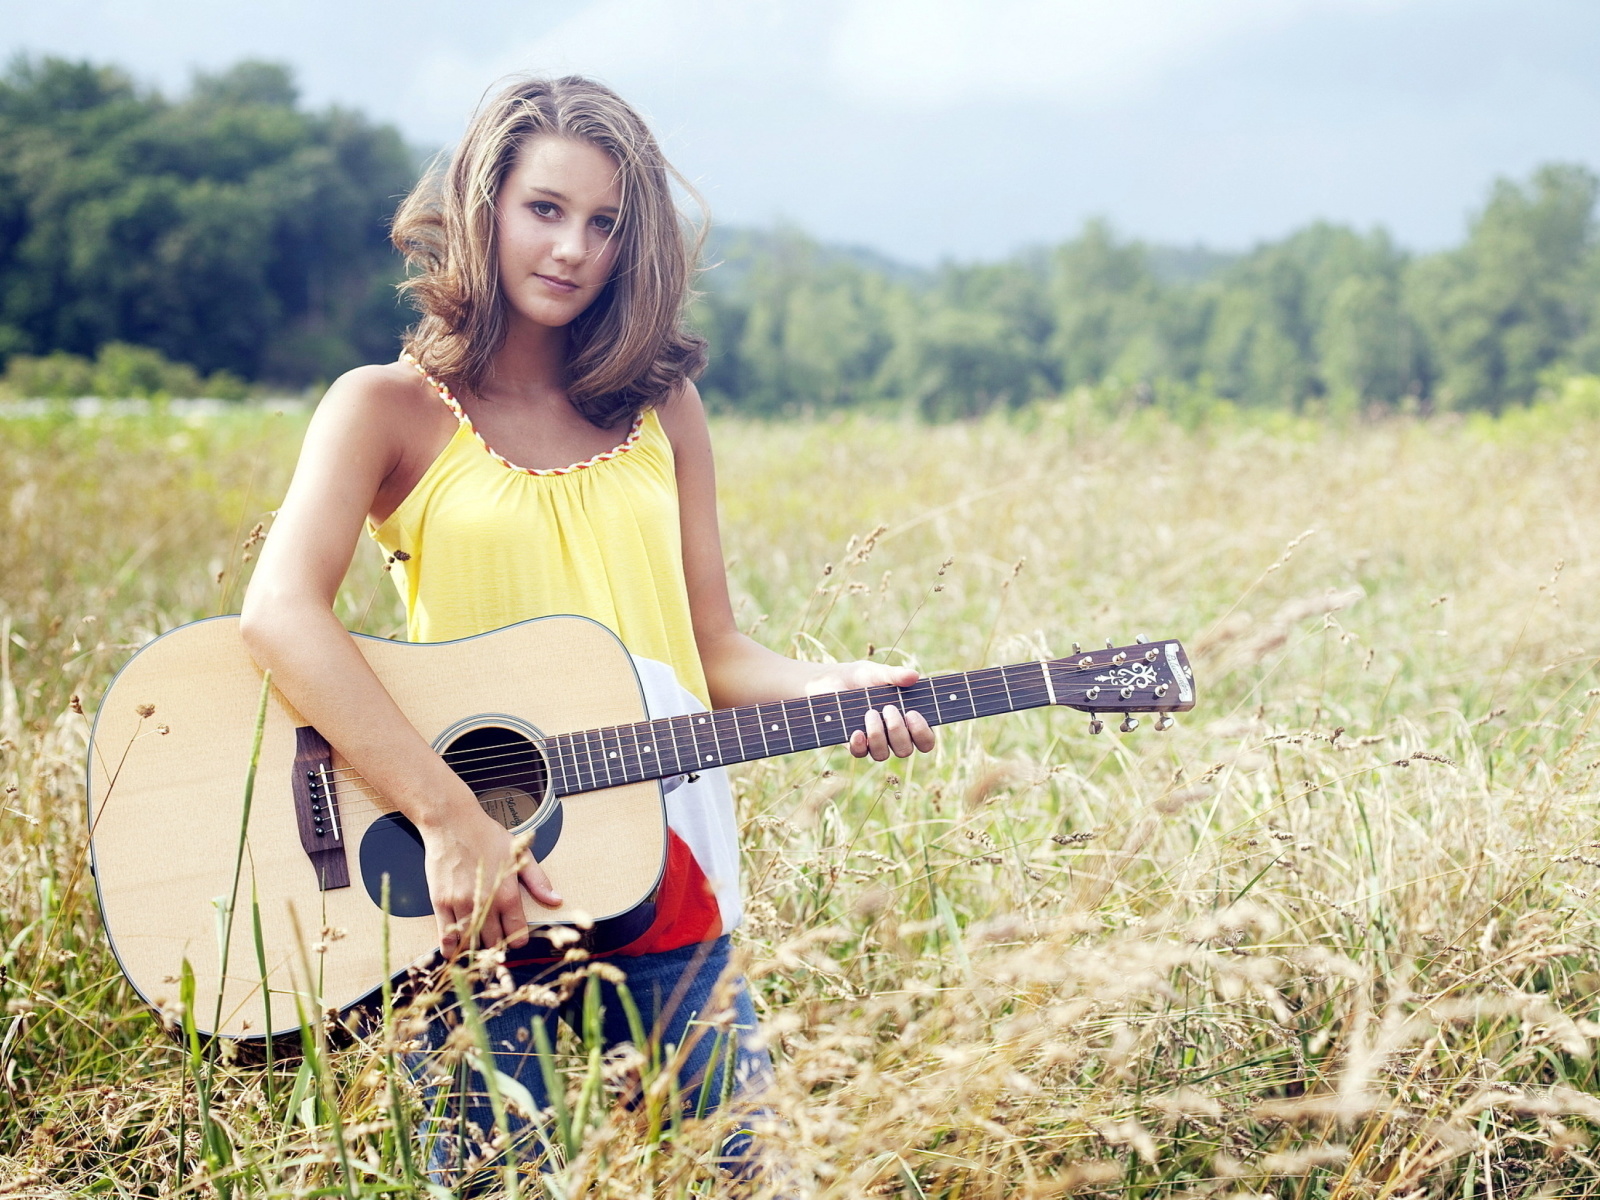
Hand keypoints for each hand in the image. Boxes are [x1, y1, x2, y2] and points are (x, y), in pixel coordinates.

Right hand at [420, 803, 562, 957]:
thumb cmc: (487, 835)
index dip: (518, 939)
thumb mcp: (521, 854)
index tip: (515, 936)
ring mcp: (461, 905)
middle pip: (494, 942)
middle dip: (497, 945)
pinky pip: (445, 936)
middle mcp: (485, 904)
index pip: (517, 934)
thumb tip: (556, 900)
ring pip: (470, 942)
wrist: (453, 823)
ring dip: (475, 947)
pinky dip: (450, 948)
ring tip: (478, 944)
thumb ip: (538, 881)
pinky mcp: (441, 903)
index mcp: (507, 894)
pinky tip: (455, 949)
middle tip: (496, 941)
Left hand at [805, 660, 936, 760]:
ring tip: (870, 712)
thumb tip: (914, 676)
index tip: (912, 713)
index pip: (925, 741)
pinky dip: (859, 744)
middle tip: (888, 708)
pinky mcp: (853, 743)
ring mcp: (872, 742)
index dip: (923, 734)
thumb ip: (895, 675)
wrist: (830, 680)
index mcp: (907, 721)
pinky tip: (856, 731)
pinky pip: (860, 754)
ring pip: (882, 755)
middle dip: (898, 731)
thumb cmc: (860, 677)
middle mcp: (892, 736)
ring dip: (878, 735)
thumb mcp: (877, 672)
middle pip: (905, 750)